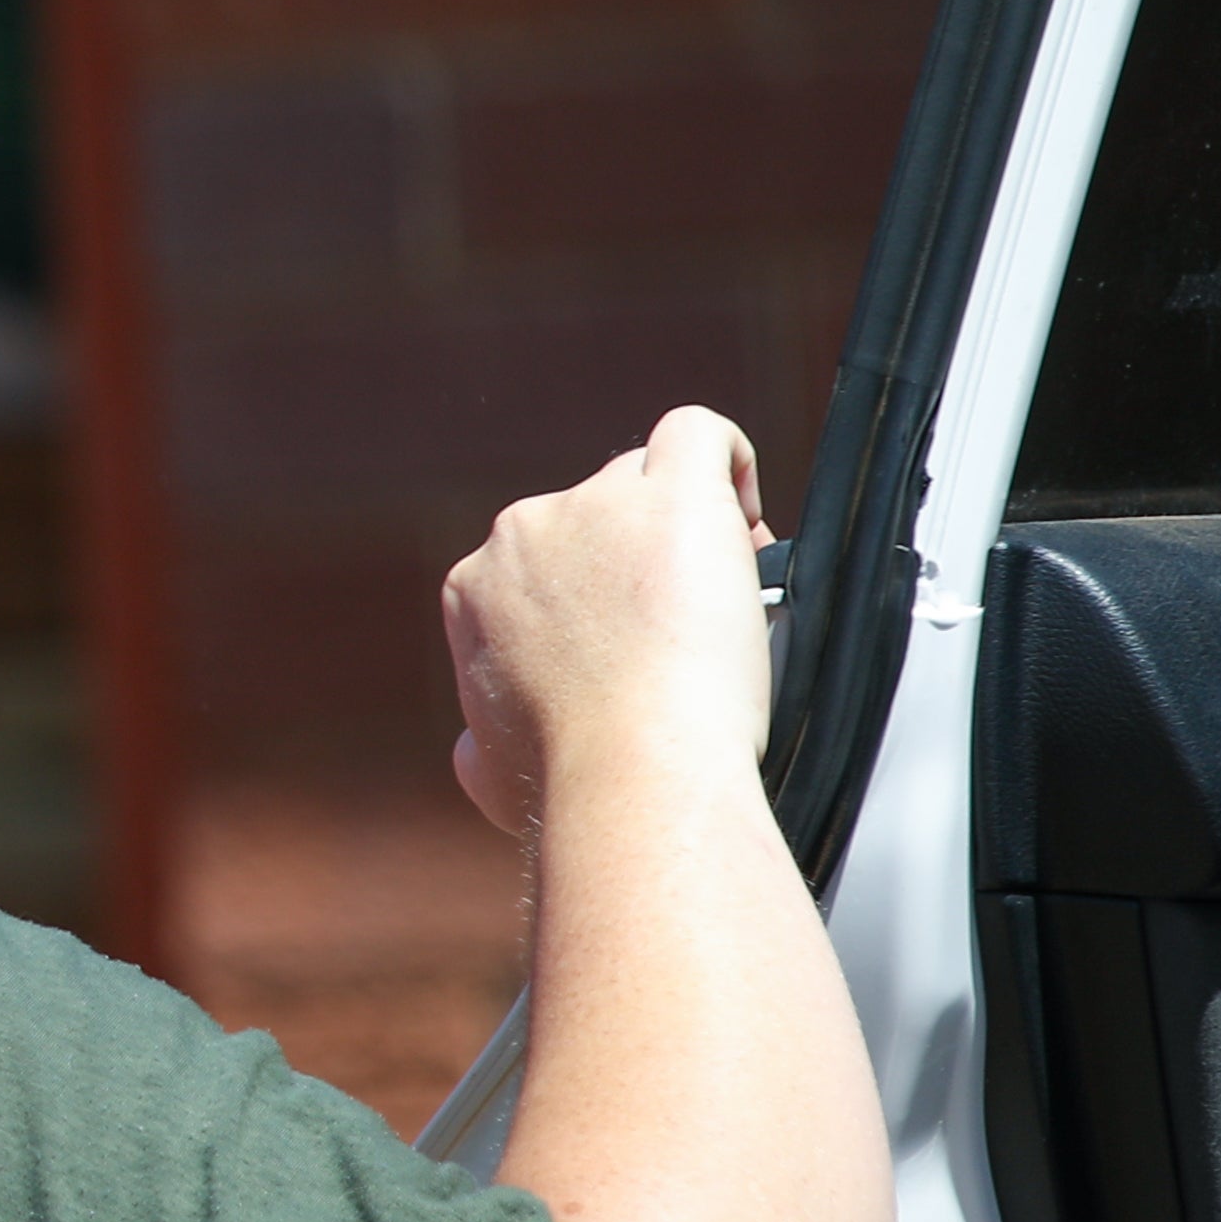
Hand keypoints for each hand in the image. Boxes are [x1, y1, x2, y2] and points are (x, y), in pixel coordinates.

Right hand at [445, 407, 775, 840]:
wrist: (630, 772)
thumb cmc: (564, 785)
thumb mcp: (486, 769)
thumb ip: (479, 735)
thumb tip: (475, 739)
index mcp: (474, 589)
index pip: (545, 564)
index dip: (597, 598)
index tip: (636, 646)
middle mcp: (521, 535)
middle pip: (594, 514)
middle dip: (640, 557)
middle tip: (691, 626)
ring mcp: (593, 507)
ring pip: (648, 481)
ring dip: (687, 526)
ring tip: (729, 600)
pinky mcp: (669, 494)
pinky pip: (697, 435)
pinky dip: (728, 463)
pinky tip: (746, 515)